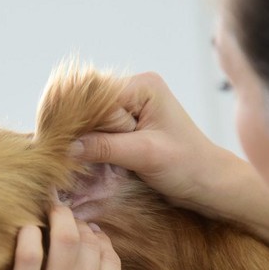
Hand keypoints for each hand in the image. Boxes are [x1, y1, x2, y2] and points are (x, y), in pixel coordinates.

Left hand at [0, 206, 122, 269]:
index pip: (109, 256)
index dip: (97, 237)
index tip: (87, 231)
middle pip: (88, 243)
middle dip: (77, 222)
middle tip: (65, 214)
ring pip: (64, 240)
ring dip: (58, 218)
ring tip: (50, 210)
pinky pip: (28, 257)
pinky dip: (29, 236)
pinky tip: (26, 231)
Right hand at [73, 72, 237, 212]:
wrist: (209, 183)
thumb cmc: (188, 166)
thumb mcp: (145, 155)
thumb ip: (105, 148)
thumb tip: (66, 147)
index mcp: (143, 86)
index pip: (95, 96)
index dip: (76, 120)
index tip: (58, 144)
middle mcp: (134, 90)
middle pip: (88, 106)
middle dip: (77, 131)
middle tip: (63, 156)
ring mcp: (129, 108)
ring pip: (89, 120)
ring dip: (83, 141)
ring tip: (72, 161)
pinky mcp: (126, 126)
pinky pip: (97, 132)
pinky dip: (90, 147)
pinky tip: (83, 161)